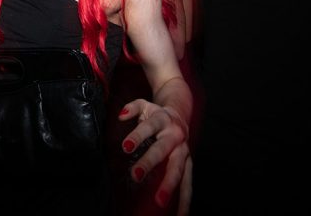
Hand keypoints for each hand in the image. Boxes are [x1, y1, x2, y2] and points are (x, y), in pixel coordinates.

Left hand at [120, 99, 192, 215]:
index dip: (137, 136)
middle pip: (163, 150)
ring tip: (160, 202)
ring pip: (179, 169)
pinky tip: (181, 214)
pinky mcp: (188, 164)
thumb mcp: (144, 105)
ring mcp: (184, 151)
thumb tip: (121, 115)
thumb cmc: (157, 114)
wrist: (181, 113)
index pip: (148, 127)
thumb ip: (132, 108)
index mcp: (163, 120)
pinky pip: (188, 182)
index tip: (125, 147)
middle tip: (136, 175)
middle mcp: (175, 136)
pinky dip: (185, 199)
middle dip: (150, 163)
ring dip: (170, 186)